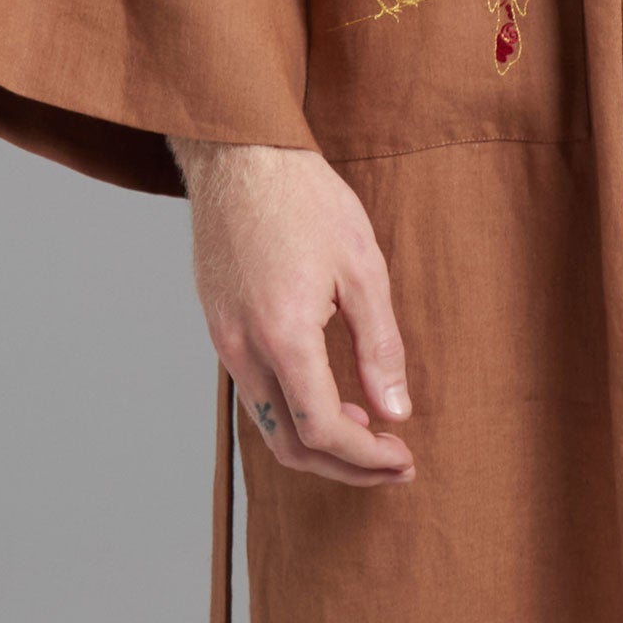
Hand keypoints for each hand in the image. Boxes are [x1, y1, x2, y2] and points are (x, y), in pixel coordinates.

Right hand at [168, 140, 415, 486]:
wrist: (241, 155)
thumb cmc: (305, 200)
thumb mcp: (362, 269)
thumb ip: (379, 347)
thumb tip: (396, 411)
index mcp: (283, 334)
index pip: (323, 429)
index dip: (367, 457)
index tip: (404, 457)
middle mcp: (243, 348)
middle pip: (290, 444)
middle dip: (346, 467)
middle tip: (395, 464)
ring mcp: (224, 340)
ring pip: (267, 425)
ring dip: (319, 444)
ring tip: (371, 436)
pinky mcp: (218, 327)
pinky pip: (255, 393)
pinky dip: (294, 414)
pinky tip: (331, 398)